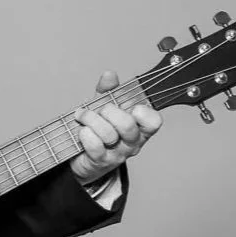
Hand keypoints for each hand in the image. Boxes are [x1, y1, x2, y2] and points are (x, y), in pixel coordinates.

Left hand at [70, 70, 162, 184]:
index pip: (154, 121)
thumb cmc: (98, 129)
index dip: (144, 112)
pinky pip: (95, 146)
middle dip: (109, 112)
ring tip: (82, 116)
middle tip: (100, 110)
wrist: (83, 156)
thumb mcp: (103, 106)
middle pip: (127, 126)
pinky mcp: (101, 162)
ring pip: (108, 135)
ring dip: (91, 120)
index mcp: (139, 127)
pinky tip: (81, 131)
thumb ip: (108, 90)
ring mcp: (117, 154)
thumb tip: (110, 74)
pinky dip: (85, 134)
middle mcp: (132, 143)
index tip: (131, 107)